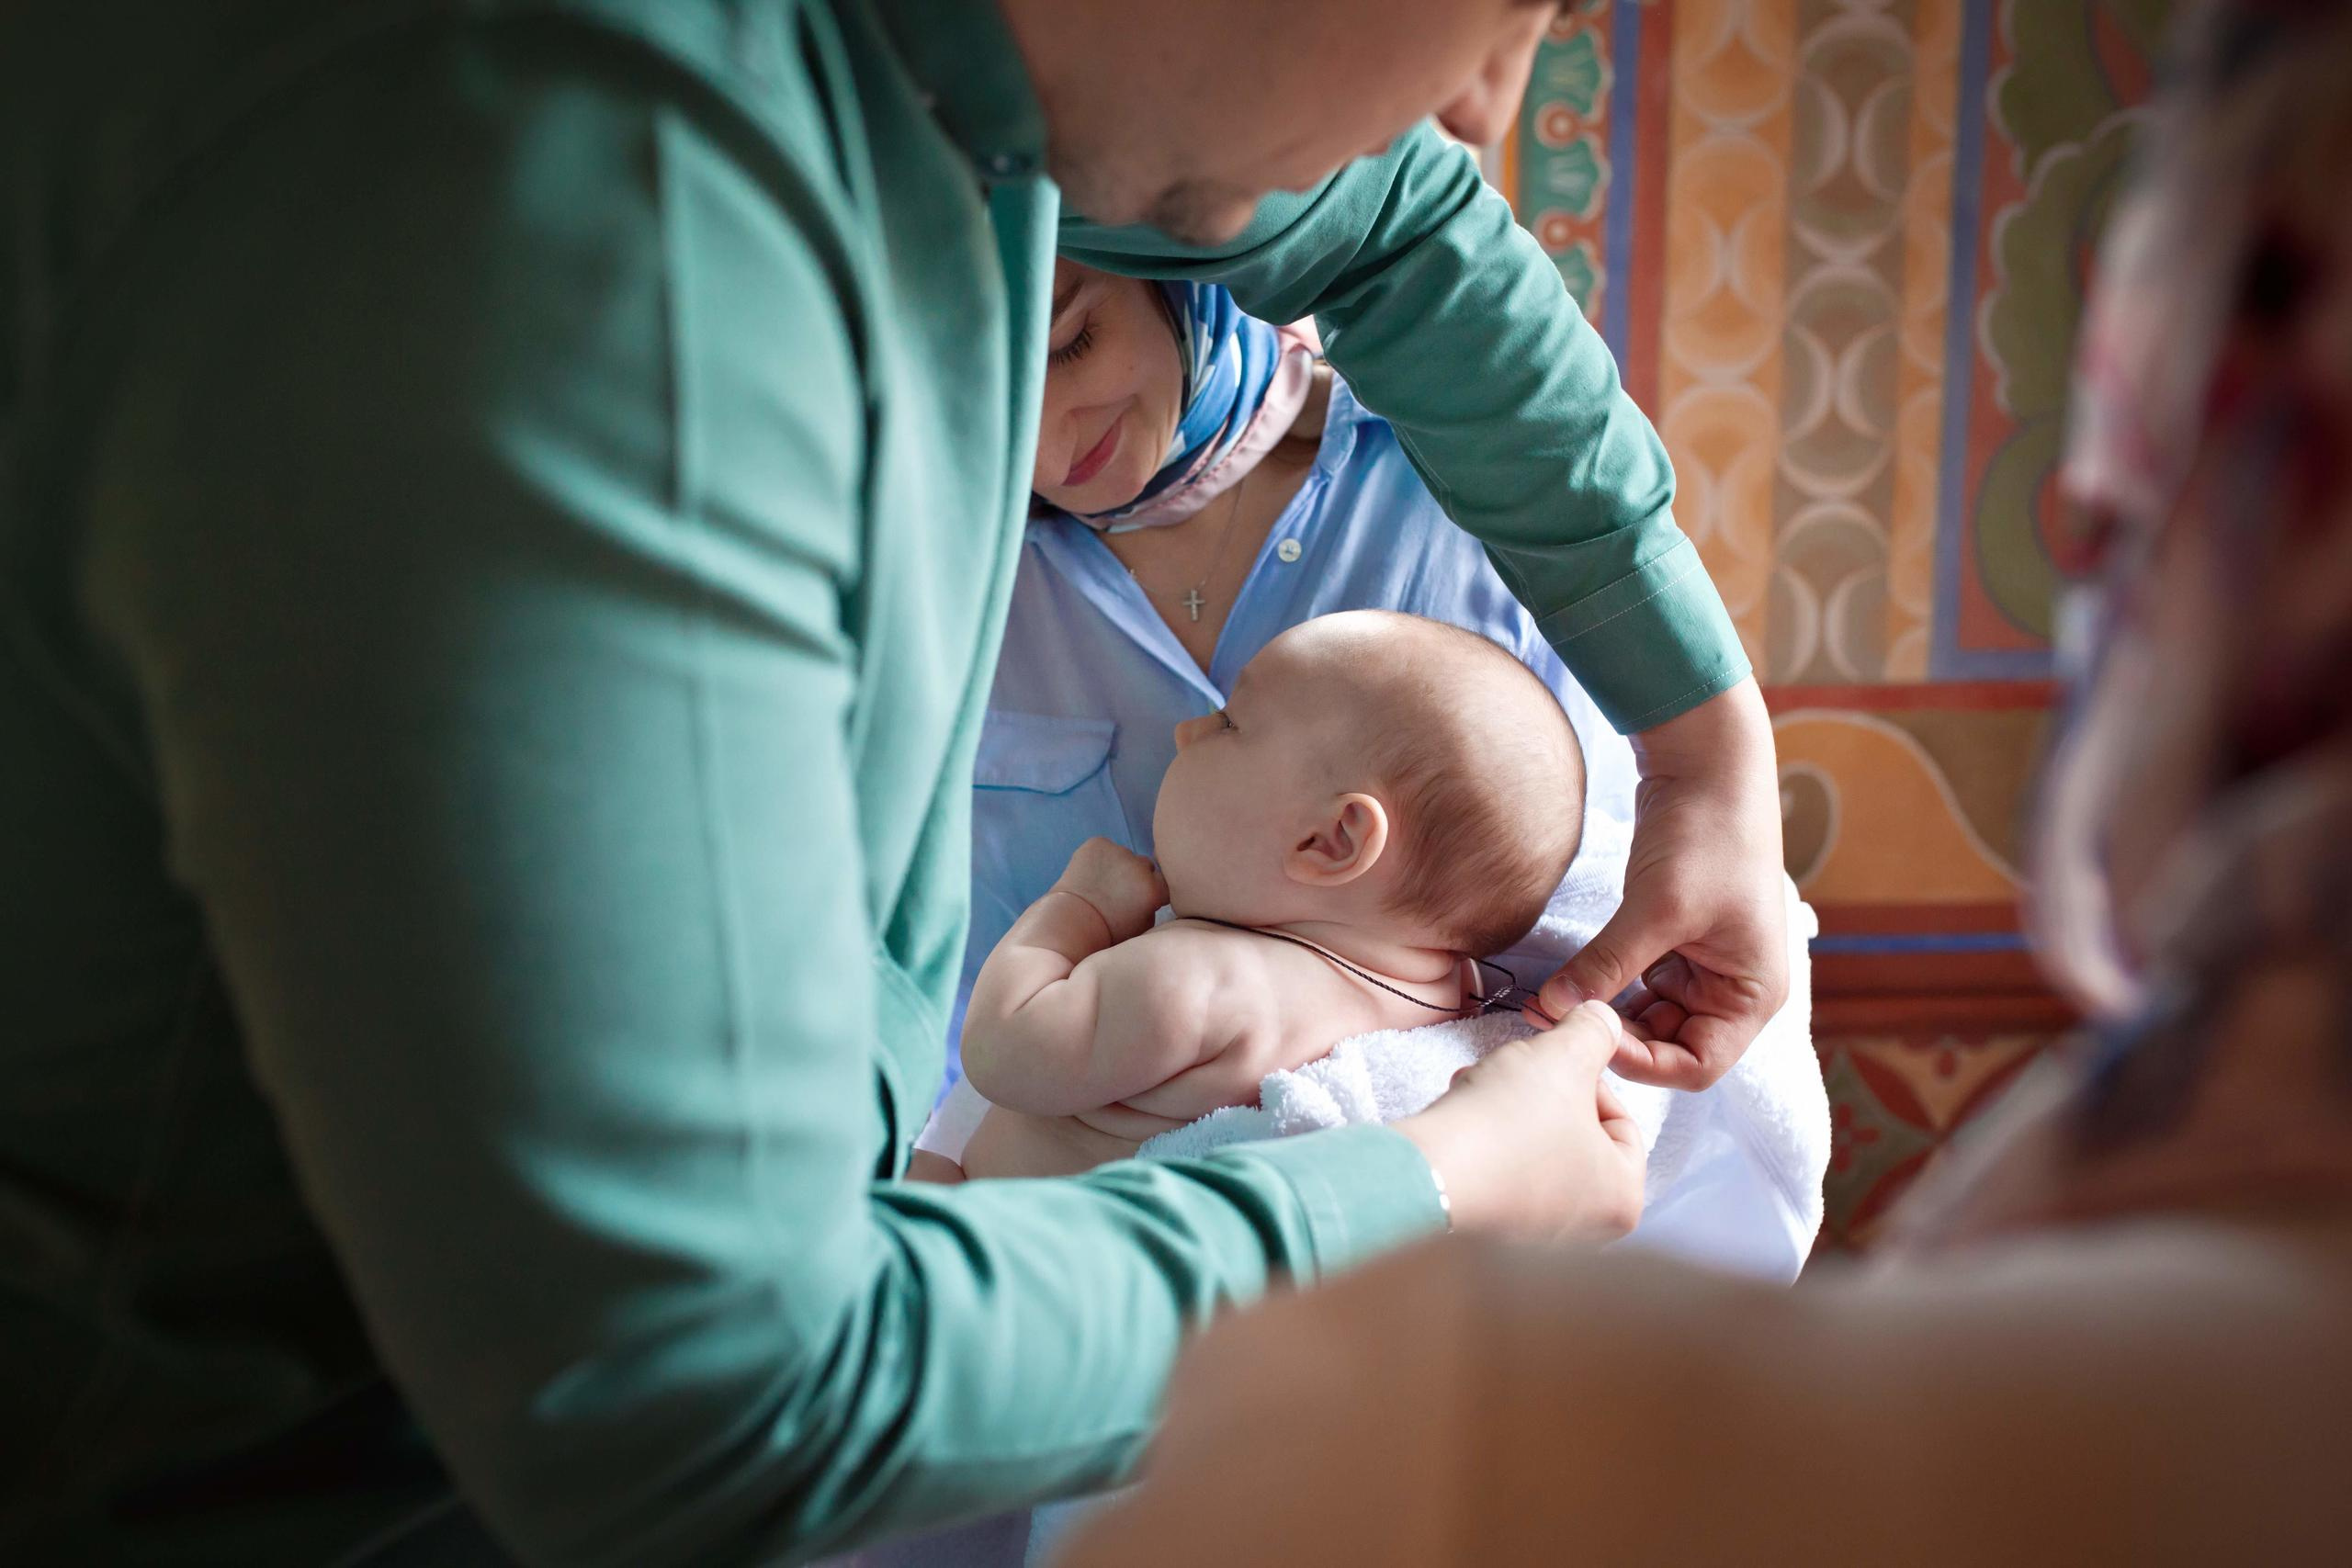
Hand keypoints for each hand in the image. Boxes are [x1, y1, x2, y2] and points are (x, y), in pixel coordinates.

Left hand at [1051, 837, 1168, 943]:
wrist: (1069, 923)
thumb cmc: (1105, 933)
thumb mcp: (1141, 928)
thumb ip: (1152, 908)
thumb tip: (1153, 896)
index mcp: (1154, 889)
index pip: (1163, 881)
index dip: (1151, 891)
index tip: (1138, 900)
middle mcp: (1140, 866)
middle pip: (1145, 866)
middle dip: (1136, 876)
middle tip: (1118, 893)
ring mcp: (1118, 851)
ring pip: (1124, 855)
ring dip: (1117, 865)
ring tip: (1099, 885)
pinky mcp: (1098, 843)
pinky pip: (1104, 847)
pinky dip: (1098, 857)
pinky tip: (1088, 874)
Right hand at [1394, 1001, 1644, 1241]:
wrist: (1426, 1175)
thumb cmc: (1508, 1123)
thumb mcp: (1563, 1056)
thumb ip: (1595, 1031)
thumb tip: (1604, 1019)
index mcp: (1623, 1199)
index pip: (1622, 1122)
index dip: (1588, 1080)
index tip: (1554, 1066)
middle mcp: (1588, 1231)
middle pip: (1575, 1136)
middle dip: (1540, 1093)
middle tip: (1514, 1072)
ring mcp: (1535, 1240)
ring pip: (1533, 1150)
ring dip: (1507, 1109)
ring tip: (1477, 1087)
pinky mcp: (1489, 1236)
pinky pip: (1499, 1176)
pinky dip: (1484, 1142)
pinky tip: (1459, 1116)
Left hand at [1539, 679, 1788, 1089]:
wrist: (1708, 762)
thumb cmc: (1707, 835)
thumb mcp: (1656, 909)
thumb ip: (1606, 966)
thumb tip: (1551, 1009)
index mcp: (1753, 995)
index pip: (1696, 1066)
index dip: (1641, 1062)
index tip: (1587, 1040)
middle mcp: (1732, 988)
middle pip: (1668, 1045)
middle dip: (1614, 1037)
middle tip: (1552, 1021)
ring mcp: (1701, 963)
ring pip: (1646, 1014)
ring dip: (1605, 1011)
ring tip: (1551, 1001)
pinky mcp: (1671, 937)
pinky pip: (1635, 980)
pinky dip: (1605, 982)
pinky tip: (1568, 977)